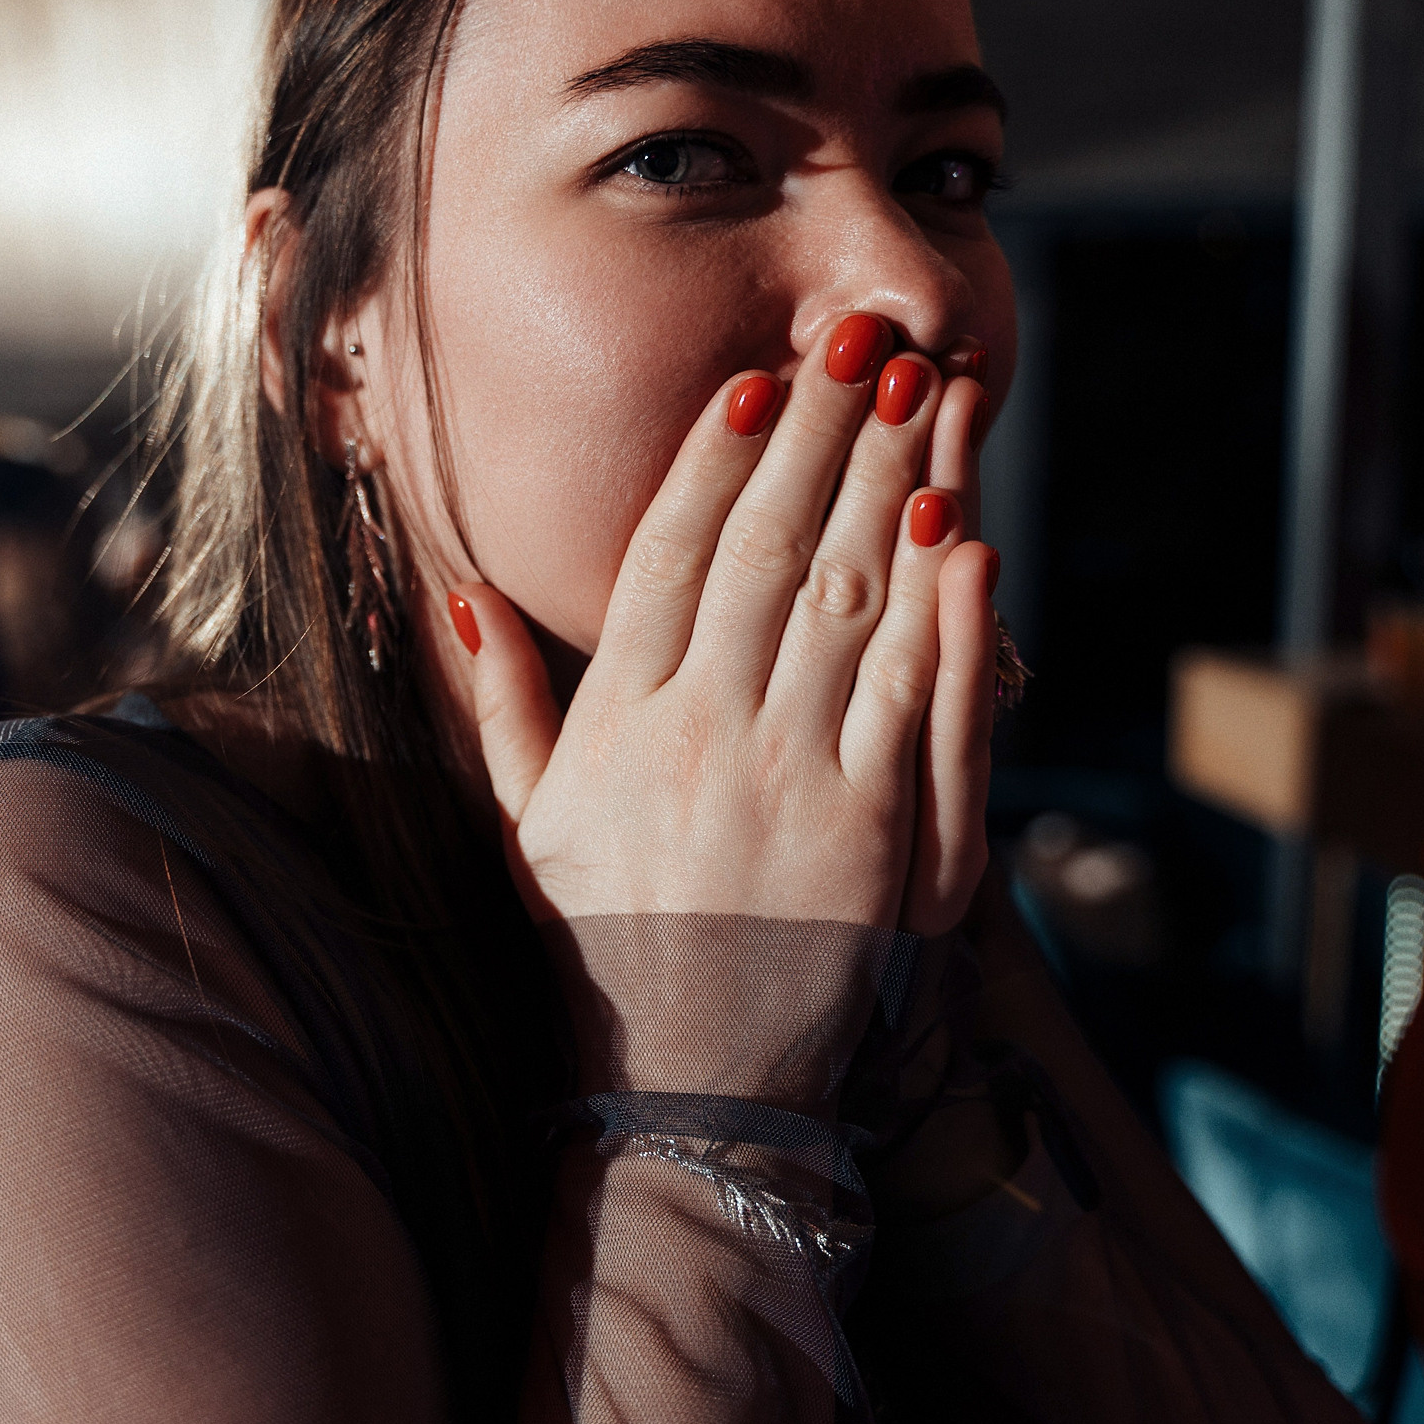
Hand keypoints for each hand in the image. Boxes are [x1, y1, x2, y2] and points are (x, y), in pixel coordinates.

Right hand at [456, 316, 995, 935]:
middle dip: (819, 436)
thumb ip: (503, 704)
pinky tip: (957, 527)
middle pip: (767, 550)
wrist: (692, 1081)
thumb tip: (465, 591)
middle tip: (857, 342)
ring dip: (891, 483)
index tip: (755, 383)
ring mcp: (794, 776)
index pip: (670, 557)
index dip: (715, 460)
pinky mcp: (877, 826)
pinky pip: (915, 691)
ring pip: (848, 595)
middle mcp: (703, 735)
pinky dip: (944, 605)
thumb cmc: (606, 946)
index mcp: (619, 725)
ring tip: (920, 393)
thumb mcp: (525, 826)